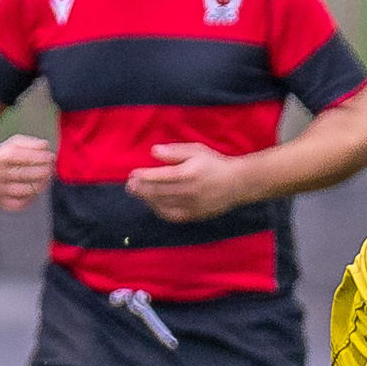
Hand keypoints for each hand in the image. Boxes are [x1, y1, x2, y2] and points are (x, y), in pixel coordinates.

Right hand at [0, 135, 53, 211]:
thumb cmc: (3, 156)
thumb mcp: (14, 144)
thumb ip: (31, 143)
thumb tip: (45, 146)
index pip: (22, 157)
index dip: (39, 157)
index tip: (50, 157)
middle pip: (24, 175)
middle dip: (42, 172)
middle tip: (51, 169)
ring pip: (24, 191)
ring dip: (40, 186)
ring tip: (46, 180)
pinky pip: (19, 204)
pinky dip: (31, 198)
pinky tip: (35, 190)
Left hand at [125, 143, 247, 222]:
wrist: (237, 183)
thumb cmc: (214, 163)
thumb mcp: (196, 150)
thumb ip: (174, 151)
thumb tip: (153, 151)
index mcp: (189, 173)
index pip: (160, 176)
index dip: (144, 176)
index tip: (133, 173)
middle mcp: (188, 191)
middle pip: (158, 192)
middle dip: (141, 189)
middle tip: (129, 185)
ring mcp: (191, 205)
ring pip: (162, 205)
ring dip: (146, 199)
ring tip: (137, 193)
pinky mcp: (194, 215)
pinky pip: (171, 215)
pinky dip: (159, 210)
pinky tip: (152, 204)